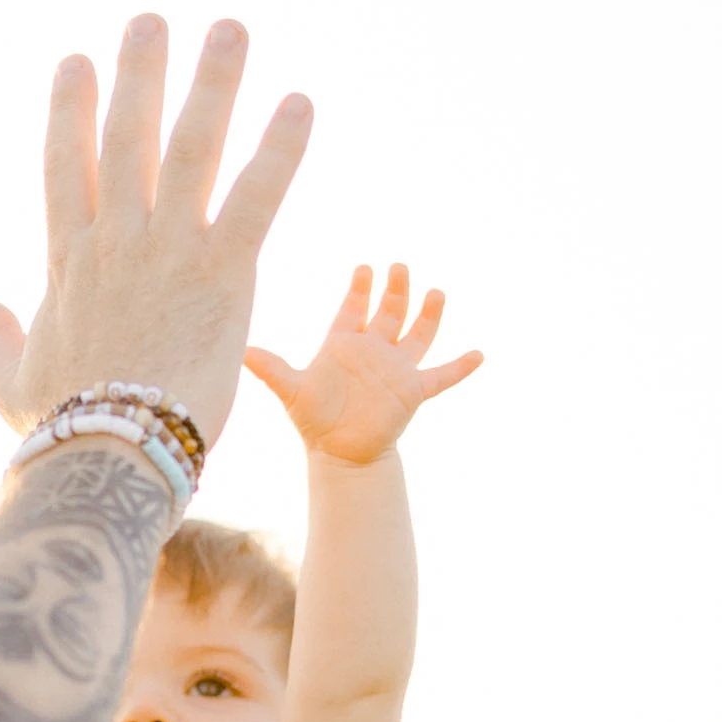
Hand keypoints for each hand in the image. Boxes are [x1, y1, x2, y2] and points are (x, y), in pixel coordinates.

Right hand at [0, 16, 312, 450]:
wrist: (110, 452)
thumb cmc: (63, 428)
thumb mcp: (11, 381)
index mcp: (68, 261)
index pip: (66, 165)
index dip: (70, 108)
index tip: (76, 60)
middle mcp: (117, 240)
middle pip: (127, 136)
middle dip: (139, 73)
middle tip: (152, 20)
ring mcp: (170, 250)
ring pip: (193, 147)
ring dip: (213, 83)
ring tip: (230, 29)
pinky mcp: (224, 272)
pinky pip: (257, 196)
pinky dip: (280, 149)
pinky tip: (300, 103)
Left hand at [246, 263, 480, 464]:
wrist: (340, 455)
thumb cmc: (314, 422)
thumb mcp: (292, 391)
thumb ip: (271, 369)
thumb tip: (241, 353)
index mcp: (344, 345)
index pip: (353, 308)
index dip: (359, 288)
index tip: (364, 267)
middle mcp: (372, 351)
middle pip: (388, 312)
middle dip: (394, 290)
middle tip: (399, 265)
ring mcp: (395, 369)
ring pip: (417, 334)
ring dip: (427, 314)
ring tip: (436, 291)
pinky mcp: (412, 390)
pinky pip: (442, 376)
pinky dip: (460, 367)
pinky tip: (479, 354)